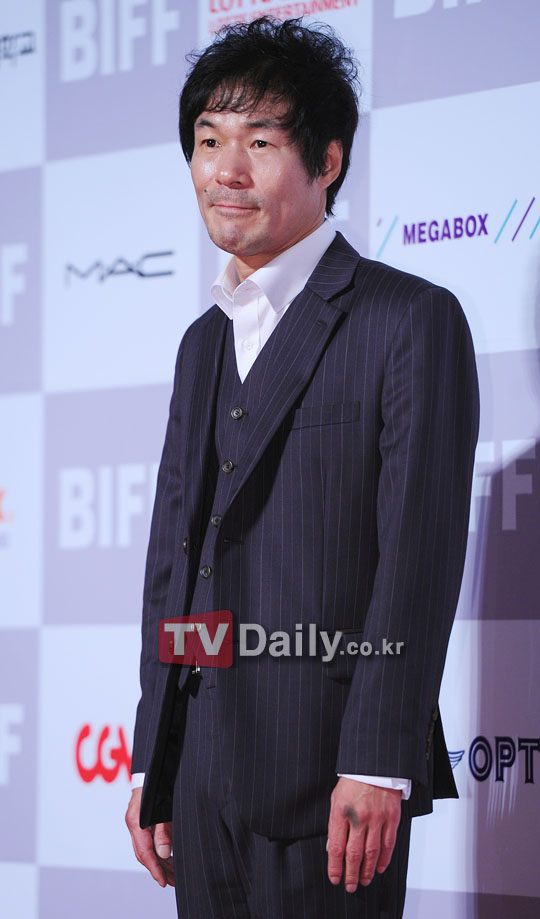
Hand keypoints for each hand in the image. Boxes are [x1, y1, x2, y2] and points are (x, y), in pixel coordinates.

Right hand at [125, 787, 174, 886]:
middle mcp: (134, 823)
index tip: (164, 882)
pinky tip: (169, 859)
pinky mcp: (142, 820)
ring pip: (147, 849)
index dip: (155, 869)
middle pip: (144, 853)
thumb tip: (163, 855)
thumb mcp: (164, 808)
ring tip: (174, 875)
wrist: (155, 767)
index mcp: (136, 821)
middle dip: (159, 869)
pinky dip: (159, 851)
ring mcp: (137, 822)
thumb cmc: (160, 784)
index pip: (144, 852)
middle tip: (173, 882)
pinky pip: (148, 841)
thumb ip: (163, 831)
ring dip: (160, 862)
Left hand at [326, 778, 401, 892]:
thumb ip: (334, 823)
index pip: (336, 847)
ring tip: (363, 880)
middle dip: (351, 874)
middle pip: (354, 854)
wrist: (375, 765)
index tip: (335, 878)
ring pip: (372, 853)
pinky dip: (384, 859)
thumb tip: (332, 847)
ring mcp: (377, 819)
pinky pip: (388, 844)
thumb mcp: (336, 798)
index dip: (335, 867)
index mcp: (341, 812)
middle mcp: (359, 817)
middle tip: (350, 886)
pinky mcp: (392, 818)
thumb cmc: (353, 781)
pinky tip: (379, 867)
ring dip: (367, 871)